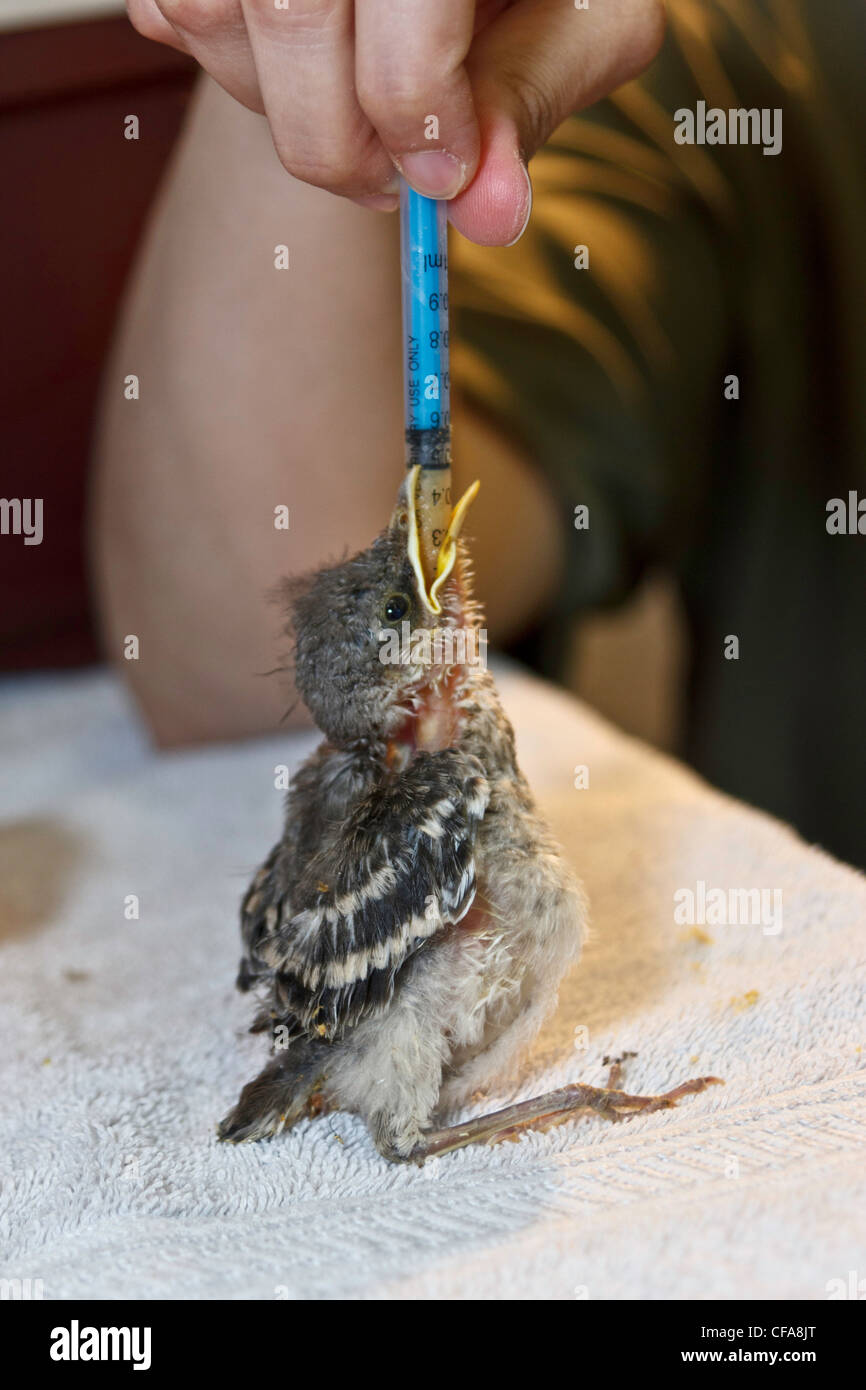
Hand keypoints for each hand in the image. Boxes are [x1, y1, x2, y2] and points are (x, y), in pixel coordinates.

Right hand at [128, 0, 663, 244]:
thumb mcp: (585, 10)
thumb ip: (532, 95)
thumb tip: (488, 214)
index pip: (398, 39)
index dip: (417, 126)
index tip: (446, 175)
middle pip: (291, 17)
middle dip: (339, 139)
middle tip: (393, 177)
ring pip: (205, 15)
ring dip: (276, 103)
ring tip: (355, 114)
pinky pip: (165, 8)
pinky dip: (227, 62)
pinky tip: (303, 65)